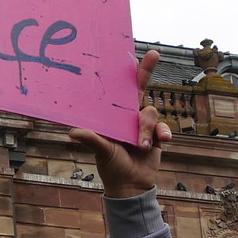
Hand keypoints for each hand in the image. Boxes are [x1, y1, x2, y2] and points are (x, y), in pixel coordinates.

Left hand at [69, 49, 170, 196]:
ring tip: (141, 146)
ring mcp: (144, 124)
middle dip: (146, 70)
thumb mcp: (101, 150)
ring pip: (150, 113)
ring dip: (146, 129)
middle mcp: (129, 116)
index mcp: (115, 116)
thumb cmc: (112, 166)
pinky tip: (161, 141)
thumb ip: (92, 139)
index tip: (126, 53)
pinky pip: (163, 127)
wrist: (131, 185)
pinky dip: (163, 133)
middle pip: (140, 88)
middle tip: (153, 54)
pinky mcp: (157, 135)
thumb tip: (73, 132)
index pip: (118, 90)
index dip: (123, 72)